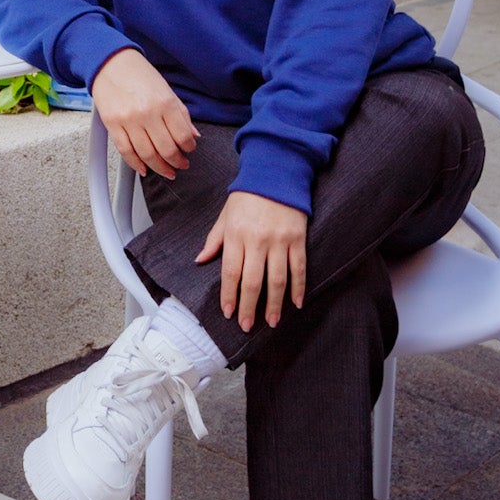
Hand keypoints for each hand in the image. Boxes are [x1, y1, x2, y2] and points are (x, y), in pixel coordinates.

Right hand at [91, 48, 198, 179]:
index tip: (189, 150)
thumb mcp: (167, 91)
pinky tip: (144, 168)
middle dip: (176, 162)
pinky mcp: (112, 125)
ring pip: (147, 155)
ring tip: (166, 170)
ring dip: (159, 168)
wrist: (111, 63)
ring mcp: (129, 120)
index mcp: (165, 103)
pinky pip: (125, 151)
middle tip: (180, 165)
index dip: (189, 148)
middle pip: (166, 150)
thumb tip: (193, 136)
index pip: (183, 136)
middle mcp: (147, 113)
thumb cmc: (139, 75)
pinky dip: (136, 164)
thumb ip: (181, 115)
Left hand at [197, 191, 307, 332]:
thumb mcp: (225, 216)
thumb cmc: (247, 196)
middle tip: (247, 326)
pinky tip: (296, 303)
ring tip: (271, 321)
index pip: (230, 273)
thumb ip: (214, 240)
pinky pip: (299, 268)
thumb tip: (200, 261)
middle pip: (253, 281)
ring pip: (277, 279)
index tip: (228, 313)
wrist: (275, 173)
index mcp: (236, 235)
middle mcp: (257, 240)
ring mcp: (279, 240)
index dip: (229, 296)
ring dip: (274, 304)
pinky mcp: (297, 238)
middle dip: (248, 307)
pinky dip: (298, 287)